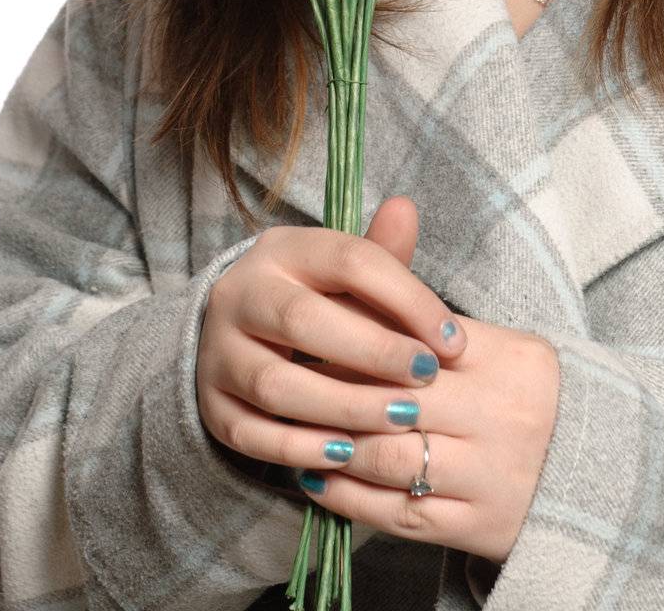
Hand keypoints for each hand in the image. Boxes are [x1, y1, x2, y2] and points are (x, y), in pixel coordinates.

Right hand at [197, 196, 468, 475]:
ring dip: (343, 406)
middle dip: (374, 352)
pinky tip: (350, 455)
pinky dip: (302, 448)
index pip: (349, 261)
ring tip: (399, 420)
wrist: (237, 329)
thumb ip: (381, 254)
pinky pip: (251, 435)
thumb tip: (406, 208)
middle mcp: (241, 294)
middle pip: (304, 321)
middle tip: (427, 379)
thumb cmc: (315, 298)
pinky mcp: (211, 404)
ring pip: (276, 385)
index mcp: (283, 250)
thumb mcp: (342, 269)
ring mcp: (218, 351)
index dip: (408, 299)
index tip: (452, 340)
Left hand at [294, 201, 561, 566]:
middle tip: (284, 377)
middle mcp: (499, 415)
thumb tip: (392, 211)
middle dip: (333, 390)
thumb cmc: (527, 394)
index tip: (308, 330)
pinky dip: (349, 497)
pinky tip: (317, 476)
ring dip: (333, 444)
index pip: (414, 341)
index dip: (356, 338)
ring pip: (389, 457)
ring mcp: (487, 475)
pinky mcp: (476, 526)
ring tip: (293, 429)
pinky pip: (398, 513)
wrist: (599, 471)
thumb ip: (431, 299)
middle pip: (394, 397)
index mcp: (506, 358)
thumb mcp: (496, 340)